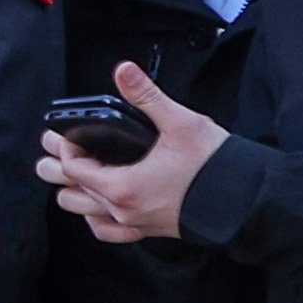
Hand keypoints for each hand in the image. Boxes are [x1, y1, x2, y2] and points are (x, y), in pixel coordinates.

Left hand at [41, 61, 225, 247]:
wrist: (247, 200)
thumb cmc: (215, 166)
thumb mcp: (180, 123)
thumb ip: (146, 96)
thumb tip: (123, 70)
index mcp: (122, 186)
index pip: (72, 169)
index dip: (64, 149)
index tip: (62, 134)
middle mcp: (122, 210)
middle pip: (70, 192)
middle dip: (58, 169)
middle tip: (54, 150)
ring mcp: (133, 224)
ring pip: (84, 213)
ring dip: (74, 193)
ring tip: (73, 172)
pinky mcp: (147, 231)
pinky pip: (107, 232)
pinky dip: (95, 218)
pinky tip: (97, 207)